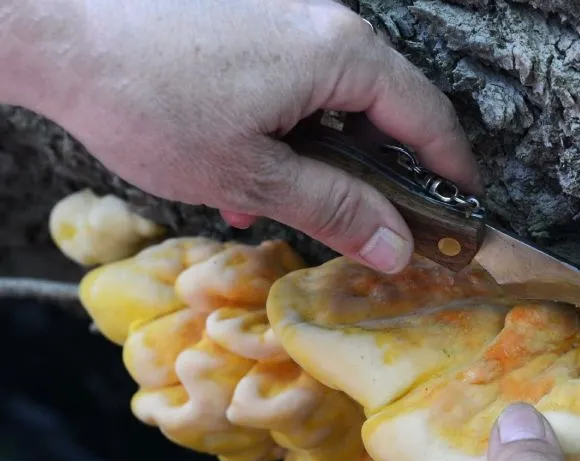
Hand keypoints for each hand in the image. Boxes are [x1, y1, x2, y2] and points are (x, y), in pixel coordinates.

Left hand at [6, 0, 479, 273]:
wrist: (48, 24)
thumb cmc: (144, 96)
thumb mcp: (250, 174)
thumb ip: (336, 210)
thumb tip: (398, 247)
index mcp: (342, 54)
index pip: (428, 118)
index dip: (451, 173)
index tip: (461, 214)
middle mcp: (323, 19)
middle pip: (384, 104)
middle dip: (375, 171)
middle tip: (370, 224)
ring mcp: (282, 9)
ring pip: (331, 93)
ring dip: (319, 153)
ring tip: (276, 203)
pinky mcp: (246, 11)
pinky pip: (290, 72)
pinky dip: (284, 122)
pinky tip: (240, 164)